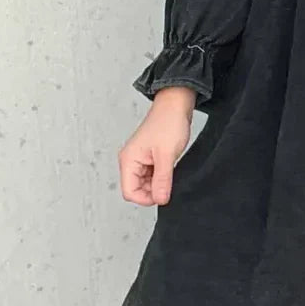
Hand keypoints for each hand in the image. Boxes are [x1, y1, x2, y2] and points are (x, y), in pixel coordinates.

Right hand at [119, 87, 194, 206]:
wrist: (176, 106)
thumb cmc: (168, 123)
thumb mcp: (166, 156)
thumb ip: (162, 180)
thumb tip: (160, 200)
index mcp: (128, 160)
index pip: (129, 192)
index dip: (146, 198)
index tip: (162, 195)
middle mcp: (131, 161)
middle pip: (137, 190)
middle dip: (153, 191)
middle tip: (169, 183)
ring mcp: (140, 160)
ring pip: (146, 184)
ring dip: (158, 184)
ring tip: (171, 171)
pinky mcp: (150, 158)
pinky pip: (153, 176)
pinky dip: (162, 177)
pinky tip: (171, 169)